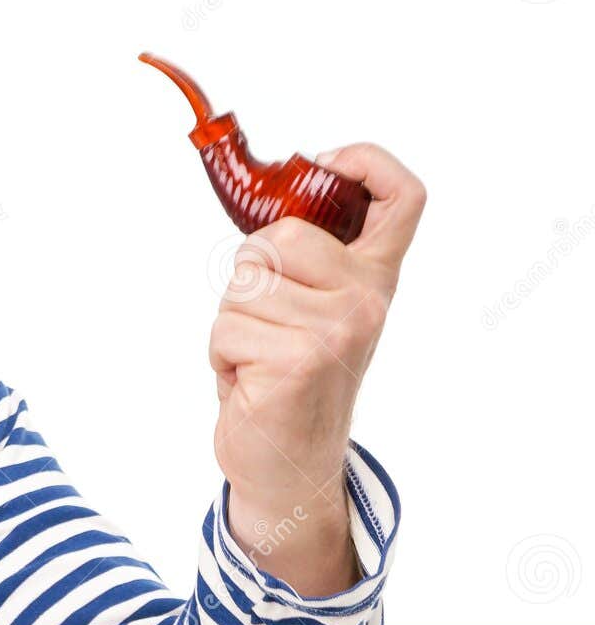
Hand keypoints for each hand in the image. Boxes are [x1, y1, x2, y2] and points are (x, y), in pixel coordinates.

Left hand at [209, 143, 425, 594]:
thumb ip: (304, 260)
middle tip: (268, 324)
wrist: (289, 463)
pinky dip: (222, 355)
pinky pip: (226, 328)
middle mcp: (366, 300)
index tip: (324, 162)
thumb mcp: (312, 310)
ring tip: (260, 357)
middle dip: (249, 277)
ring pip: (242, 286)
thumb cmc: (287, 377)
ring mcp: (337, 329)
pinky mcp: (300, 359)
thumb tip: (263, 204)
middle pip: (278, 237)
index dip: (366, 160)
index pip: (401, 197)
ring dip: (232, 323)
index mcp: (373, 278)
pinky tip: (252, 383)